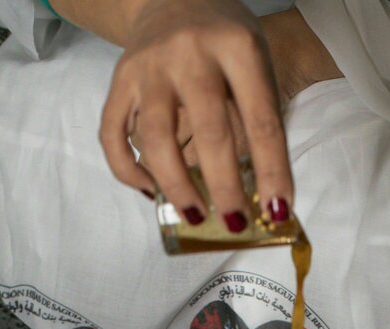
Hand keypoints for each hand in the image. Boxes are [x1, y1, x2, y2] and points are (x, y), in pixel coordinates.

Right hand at [100, 0, 291, 229]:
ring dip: (176, 185)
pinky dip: (129, 171)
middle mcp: (190, 53)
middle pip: (209, 131)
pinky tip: (152, 191)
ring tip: (194, 215)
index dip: (272, 173)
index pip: (262, 122)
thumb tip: (262, 195)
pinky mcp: (119, 80)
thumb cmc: (226, 43)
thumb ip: (257, 120)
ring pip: (155, 138)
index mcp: (238, 48)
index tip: (276, 213)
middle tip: (234, 223)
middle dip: (225, 187)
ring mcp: (149, 66)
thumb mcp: (256, 65)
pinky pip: (113, 134)